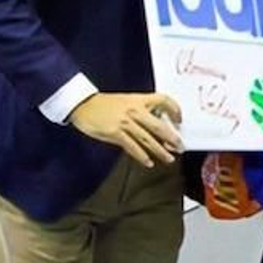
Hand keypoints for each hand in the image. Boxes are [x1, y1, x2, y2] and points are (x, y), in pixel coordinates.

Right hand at [68, 92, 183, 166]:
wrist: (82, 104)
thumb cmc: (104, 104)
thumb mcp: (125, 101)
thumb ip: (140, 110)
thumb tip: (157, 124)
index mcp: (138, 100)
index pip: (163, 100)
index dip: (174, 109)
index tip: (180, 120)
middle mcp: (134, 110)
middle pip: (159, 125)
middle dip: (172, 138)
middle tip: (181, 147)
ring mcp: (125, 122)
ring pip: (148, 139)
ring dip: (160, 150)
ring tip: (169, 158)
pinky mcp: (115, 133)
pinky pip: (132, 147)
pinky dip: (141, 156)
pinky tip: (148, 162)